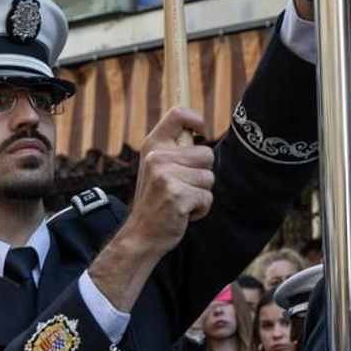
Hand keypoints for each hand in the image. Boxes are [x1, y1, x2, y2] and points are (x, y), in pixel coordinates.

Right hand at [90, 107, 215, 310]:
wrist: (141, 235)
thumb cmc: (156, 201)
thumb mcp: (157, 168)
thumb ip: (174, 150)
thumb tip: (199, 131)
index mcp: (153, 146)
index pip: (178, 114)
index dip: (196, 120)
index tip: (201, 132)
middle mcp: (157, 157)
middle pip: (206, 154)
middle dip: (202, 174)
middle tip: (182, 187)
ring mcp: (166, 176)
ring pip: (209, 178)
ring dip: (201, 193)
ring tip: (180, 200)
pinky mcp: (177, 195)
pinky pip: (207, 197)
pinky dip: (201, 209)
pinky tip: (183, 213)